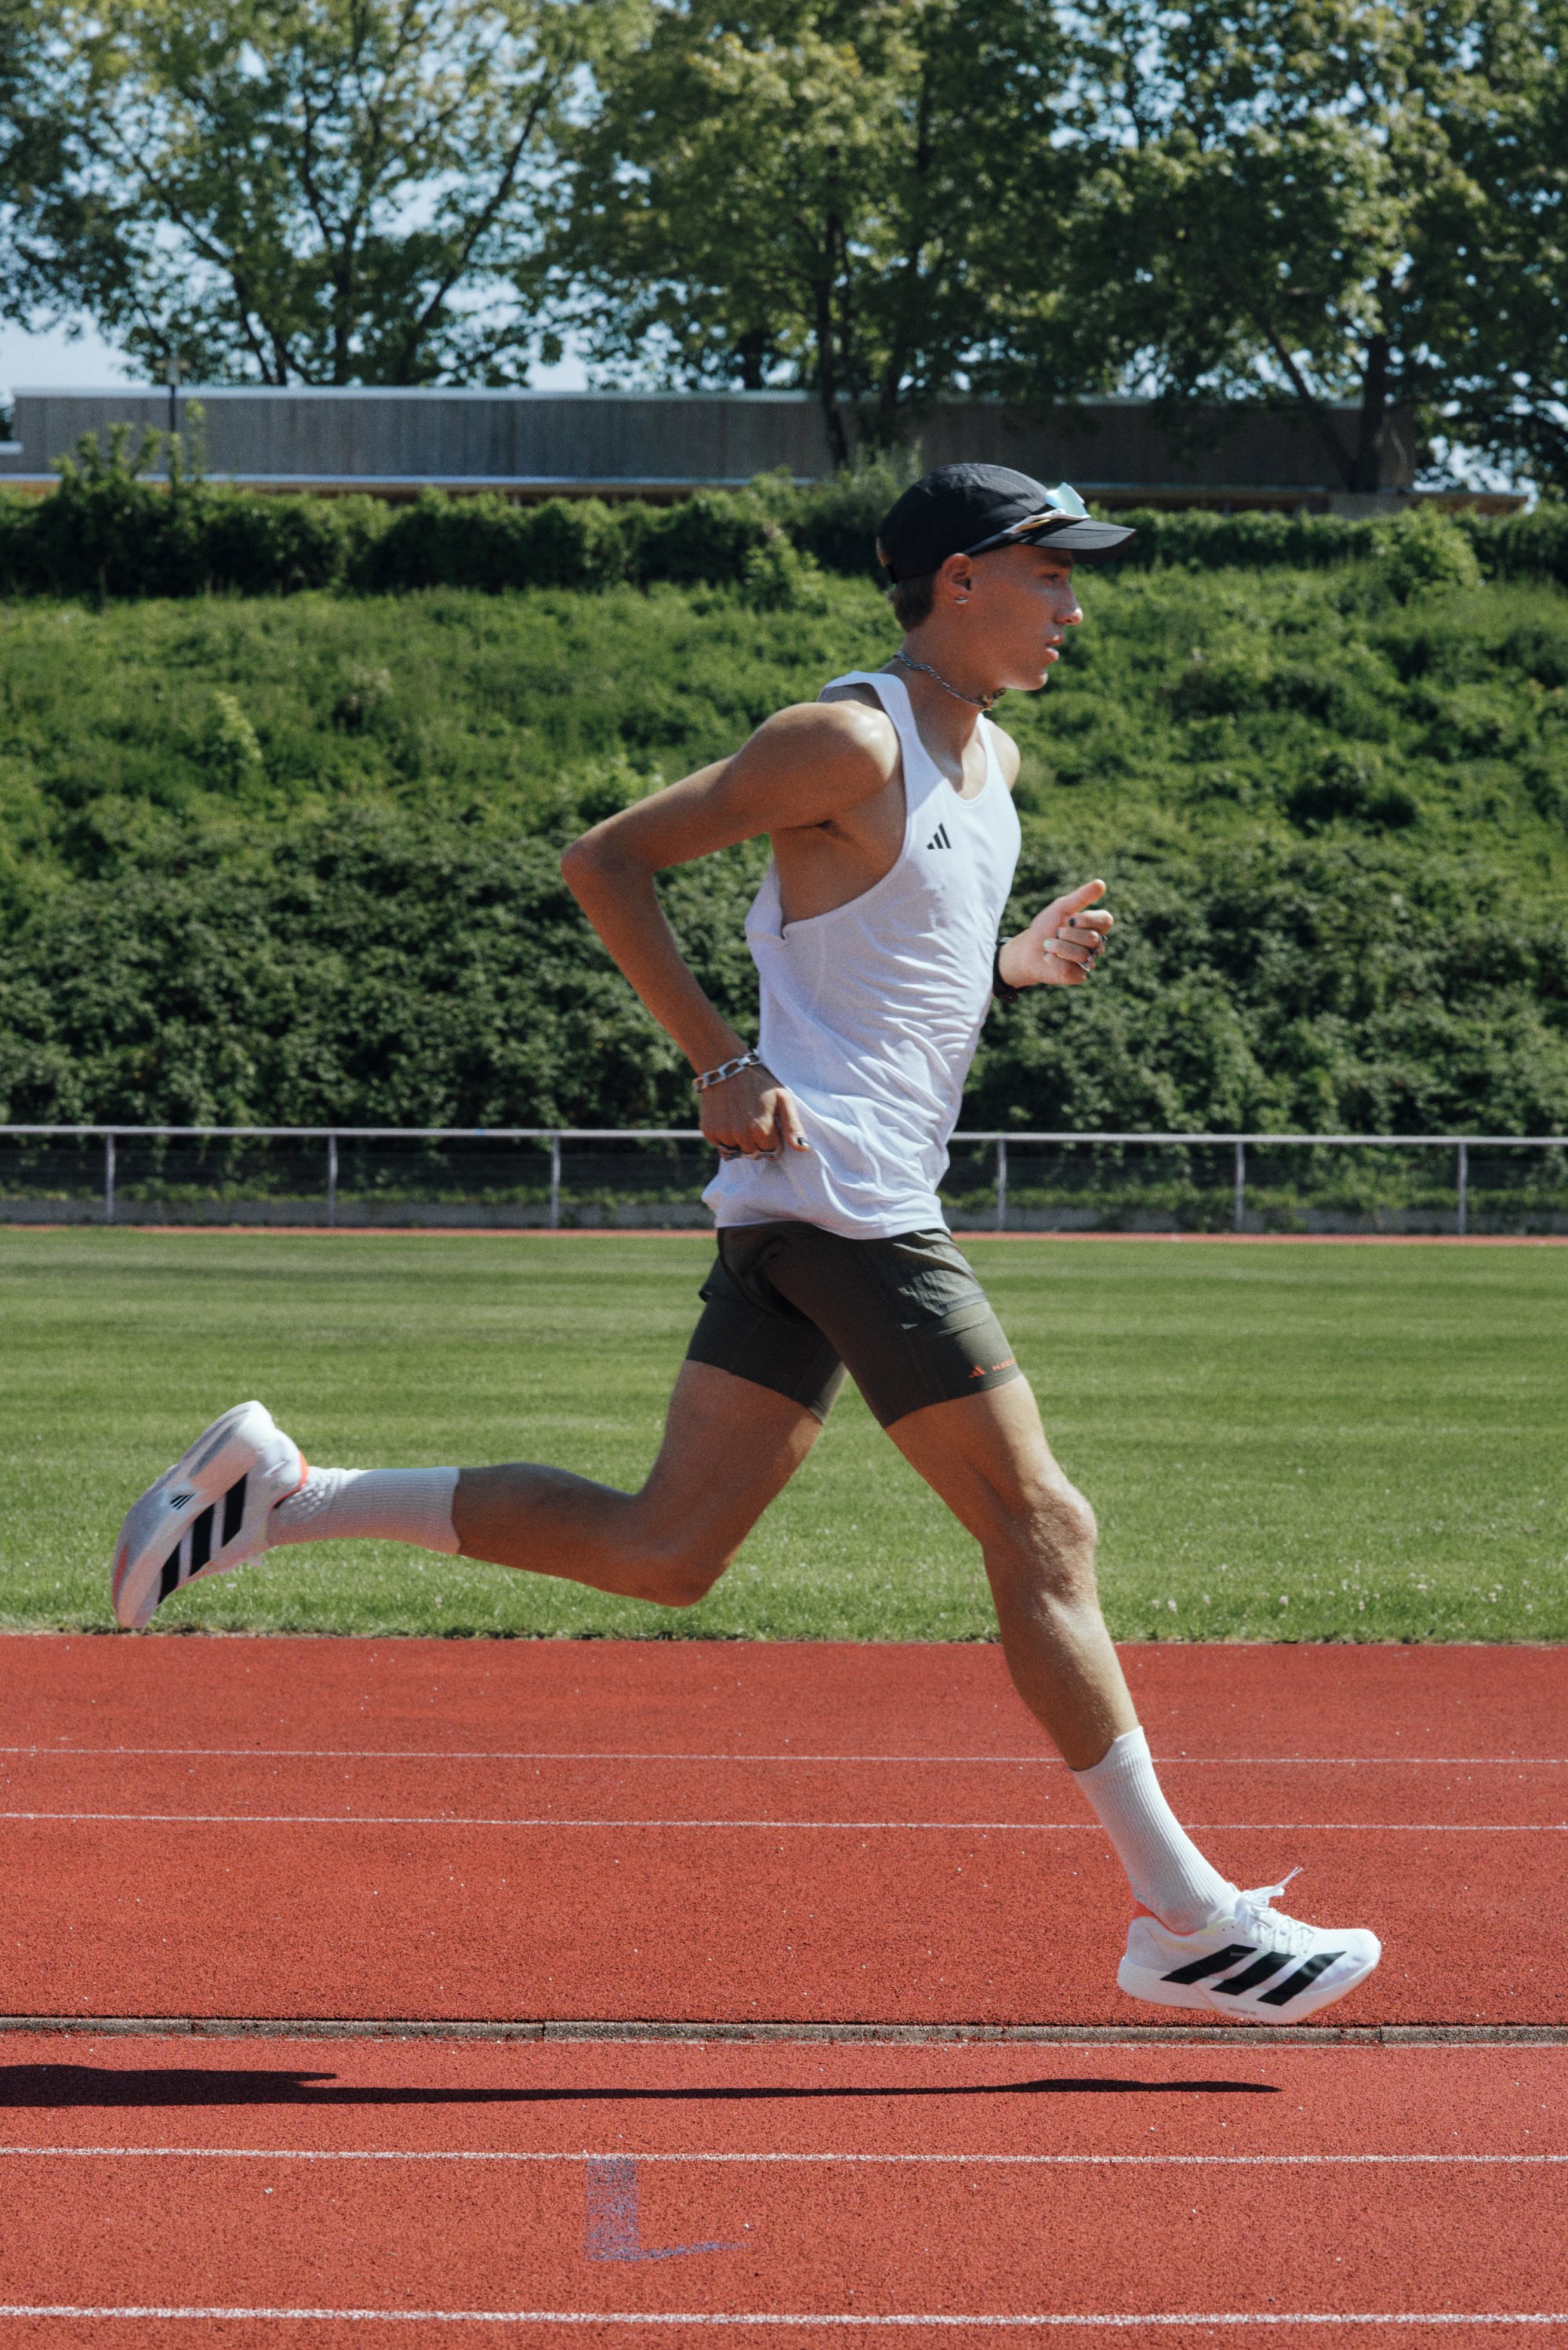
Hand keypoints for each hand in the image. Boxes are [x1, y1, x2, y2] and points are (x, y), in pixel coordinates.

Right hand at [700, 1060, 810, 1159]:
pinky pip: (720, 1145)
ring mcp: (723, 1134)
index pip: (771, 1152)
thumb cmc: (759, 1082)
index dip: (773, 1140)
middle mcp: (741, 1136)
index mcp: (761, 1130)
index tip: (770, 1126)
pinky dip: (725, 1137)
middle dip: (757, 1143)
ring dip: (741, 1141)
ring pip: (737, 1151)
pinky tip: (729, 1120)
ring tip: (742, 1120)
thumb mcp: (783, 1099)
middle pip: (754, 1153)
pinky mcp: (708, 1130)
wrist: (726, 1067)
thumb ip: (793, 1126)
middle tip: (755, 1121)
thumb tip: (803, 1148)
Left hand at [999, 879, 1113, 989]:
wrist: (1027, 949)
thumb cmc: (1046, 927)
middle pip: (1093, 938)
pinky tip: (1049, 958)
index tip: (1071, 919)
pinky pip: (1070, 969)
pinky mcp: (1077, 976)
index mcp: (1094, 926)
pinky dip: (1054, 961)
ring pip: (1082, 955)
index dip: (1088, 920)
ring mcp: (1088, 961)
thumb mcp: (1061, 908)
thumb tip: (1101, 884)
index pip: (1106, 920)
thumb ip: (1081, 897)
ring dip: (1059, 947)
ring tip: (1049, 945)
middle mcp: (1095, 944)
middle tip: (1056, 933)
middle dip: (1067, 934)